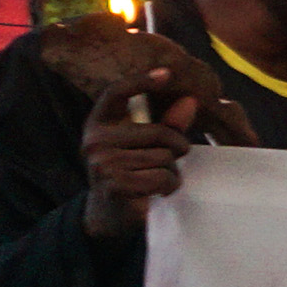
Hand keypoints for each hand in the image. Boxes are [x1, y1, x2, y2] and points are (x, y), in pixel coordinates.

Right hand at [79, 73, 196, 233]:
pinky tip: (154, 191)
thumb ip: (168, 123)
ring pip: (164, 158)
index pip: (116, 93)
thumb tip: (191, 101)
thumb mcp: (145, 144)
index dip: (140, 81)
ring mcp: (102, 162)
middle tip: (164, 162)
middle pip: (160, 133)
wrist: (109, 213)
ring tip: (153, 178)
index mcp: (100, 122)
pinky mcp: (113, 184)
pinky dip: (167, 186)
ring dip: (170, 172)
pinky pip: (162, 178)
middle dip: (175, 148)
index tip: (166, 73)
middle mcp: (95, 139)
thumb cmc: (132, 170)